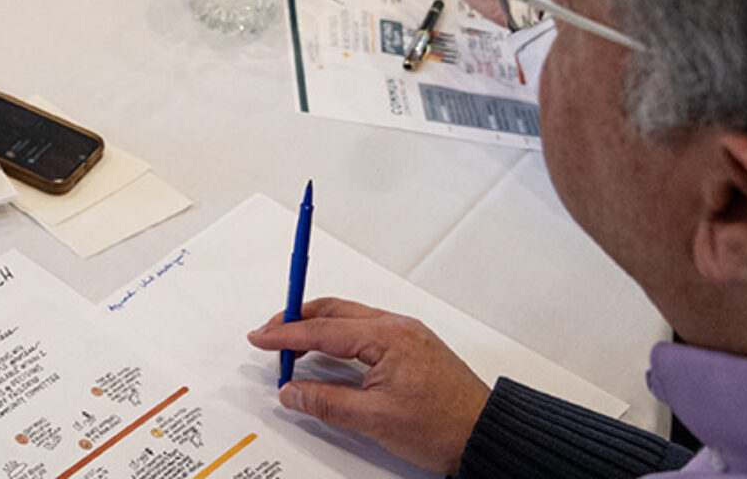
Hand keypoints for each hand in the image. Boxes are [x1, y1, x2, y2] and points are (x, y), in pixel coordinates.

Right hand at [246, 298, 491, 474]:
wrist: (486, 435)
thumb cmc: (444, 427)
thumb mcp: (375, 420)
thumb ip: (326, 402)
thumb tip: (292, 391)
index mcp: (388, 337)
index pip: (322, 329)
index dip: (285, 334)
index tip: (260, 338)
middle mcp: (398, 327)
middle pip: (334, 311)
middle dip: (297, 320)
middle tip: (270, 335)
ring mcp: (408, 335)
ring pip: (350, 318)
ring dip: (318, 326)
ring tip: (293, 346)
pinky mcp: (413, 347)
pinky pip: (366, 329)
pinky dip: (340, 335)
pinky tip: (330, 352)